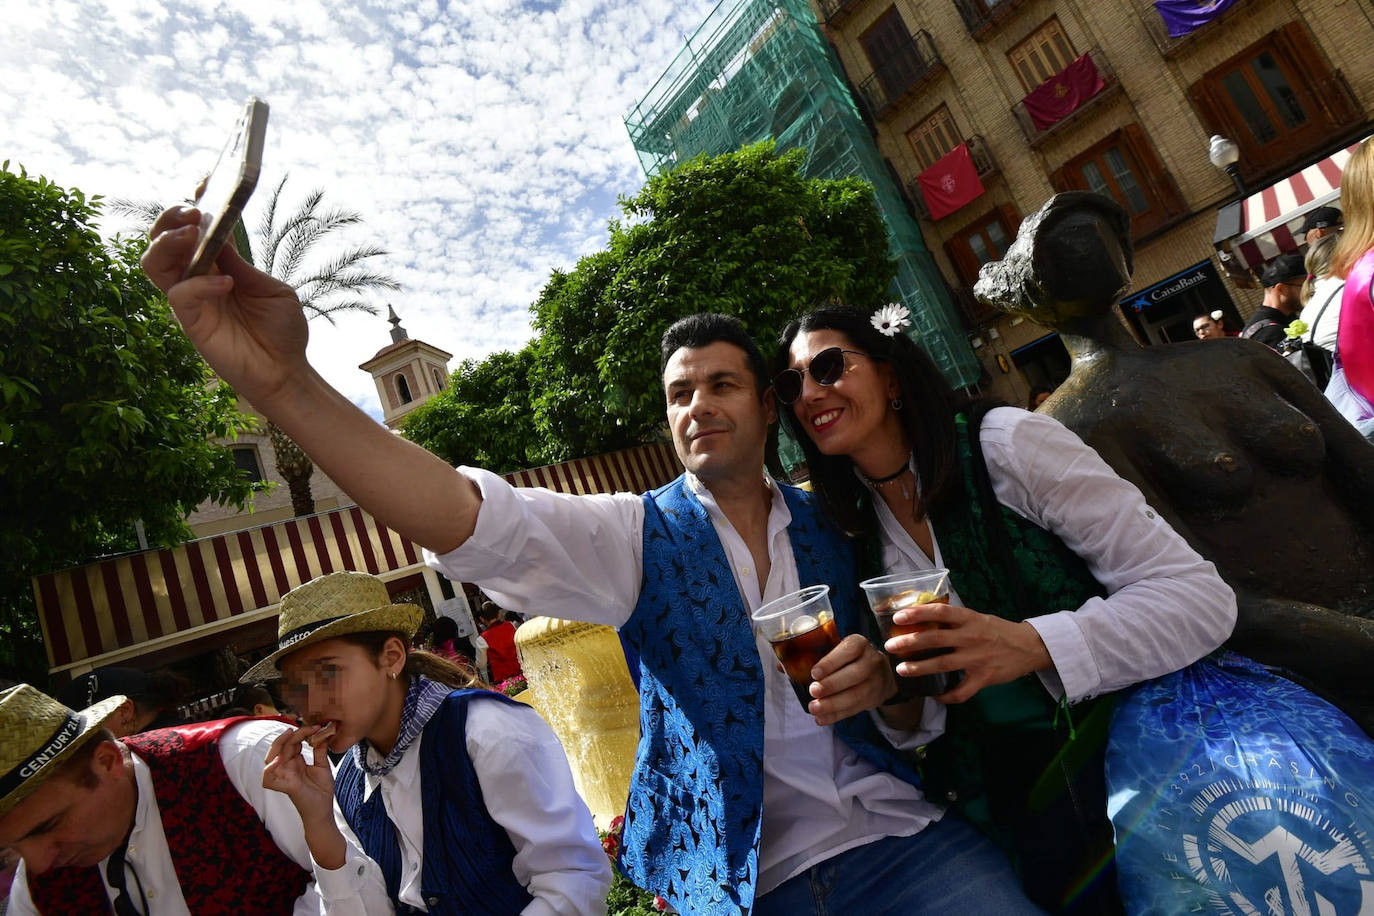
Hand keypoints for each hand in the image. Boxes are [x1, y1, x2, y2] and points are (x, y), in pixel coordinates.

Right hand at [141, 206, 308, 407]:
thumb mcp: (270, 288)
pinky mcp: (190, 322)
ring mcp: (191, 300)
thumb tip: (219, 233)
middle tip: (193, 211)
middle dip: (171, 218)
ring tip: (193, 233)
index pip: (193, 229)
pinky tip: (226, 284)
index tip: (205, 182)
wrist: (287, 370)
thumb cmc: (281, 329)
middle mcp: (197, 278)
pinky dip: (200, 284)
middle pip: (161, 240)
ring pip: (153, 262)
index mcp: (217, 265)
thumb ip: (242, 265)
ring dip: (168, 242)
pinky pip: (179, 295)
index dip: (193, 204)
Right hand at [263, 723, 336, 823]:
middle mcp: (287, 768)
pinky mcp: (285, 786)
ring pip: (270, 759)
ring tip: (289, 735)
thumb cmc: (321, 791)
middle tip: (303, 728)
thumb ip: (320, 751)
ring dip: (277, 745)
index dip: (301, 733)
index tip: (316, 727)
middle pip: (280, 747)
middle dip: (290, 735)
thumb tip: (322, 734)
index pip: (292, 743)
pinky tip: (279, 760)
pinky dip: (269, 769)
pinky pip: (268, 779)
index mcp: (296, 762)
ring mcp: (284, 777)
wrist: (324, 810)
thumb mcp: (323, 766)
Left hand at [806, 634, 897, 725]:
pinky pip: (854, 709)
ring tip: (814, 707)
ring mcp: (875, 682)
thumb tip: (784, 667)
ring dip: (833, 704)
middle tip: (813, 691)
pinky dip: (836, 715)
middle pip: (855, 674)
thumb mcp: (839, 649)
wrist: (880, 673)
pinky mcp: (873, 699)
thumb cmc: (849, 658)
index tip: (814, 673)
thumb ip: (815, 655)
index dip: (831, 662)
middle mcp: (871, 661)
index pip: (849, 650)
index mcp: (859, 644)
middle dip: (832, 685)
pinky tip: (821, 718)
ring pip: (856, 695)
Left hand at [884, 603, 1051, 703]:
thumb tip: (924, 618)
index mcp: (969, 619)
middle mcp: (971, 636)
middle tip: (890, 646)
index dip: (918, 613)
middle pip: (935, 638)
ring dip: (920, 668)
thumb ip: (955, 620)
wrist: (1029, 647)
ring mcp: (977, 658)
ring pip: (943, 664)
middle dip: (910, 642)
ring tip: (902, 670)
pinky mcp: (984, 678)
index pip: (940, 611)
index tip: (898, 617)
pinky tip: (935, 695)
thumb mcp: (978, 618)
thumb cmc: (998, 631)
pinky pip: (961, 691)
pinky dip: (946, 696)